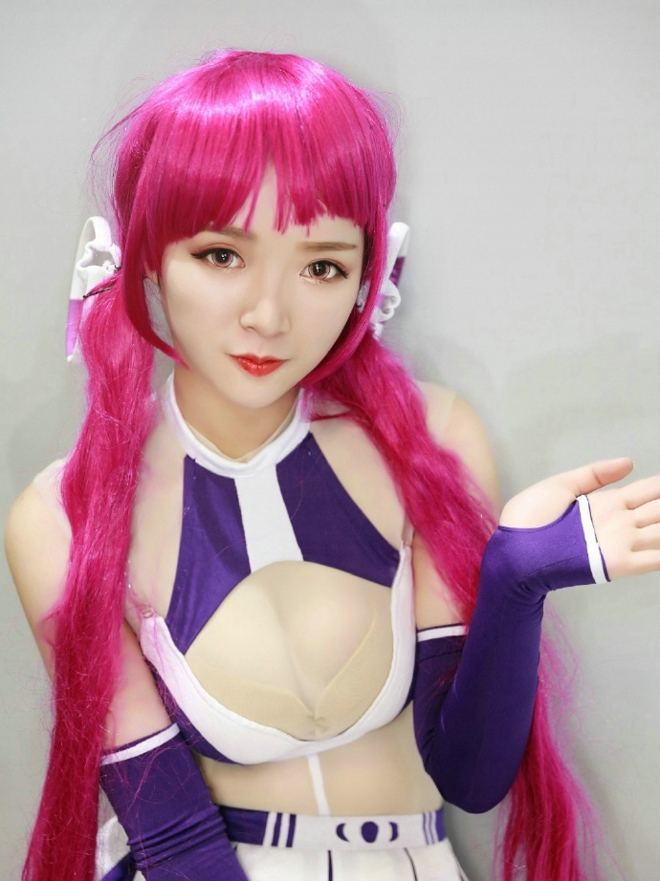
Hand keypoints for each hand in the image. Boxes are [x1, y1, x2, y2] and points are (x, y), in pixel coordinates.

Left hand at [500, 458, 659, 580]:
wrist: (512, 549)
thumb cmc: (528, 520)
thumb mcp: (561, 487)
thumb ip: (595, 475)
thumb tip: (630, 462)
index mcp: (606, 504)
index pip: (649, 492)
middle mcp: (620, 523)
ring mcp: (621, 542)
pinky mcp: (617, 563)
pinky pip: (654, 559)